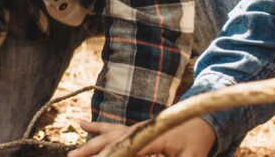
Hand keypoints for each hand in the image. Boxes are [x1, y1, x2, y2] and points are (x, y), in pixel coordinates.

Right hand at [71, 118, 213, 156]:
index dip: (110, 155)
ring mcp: (136, 128)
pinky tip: (82, 124)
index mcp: (153, 136)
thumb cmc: (198, 141)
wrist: (202, 121)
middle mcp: (140, 129)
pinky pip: (113, 129)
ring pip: (108, 136)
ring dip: (90, 144)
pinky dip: (97, 128)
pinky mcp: (135, 129)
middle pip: (111, 141)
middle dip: (92, 151)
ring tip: (72, 153)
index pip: (127, 147)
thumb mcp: (192, 156)